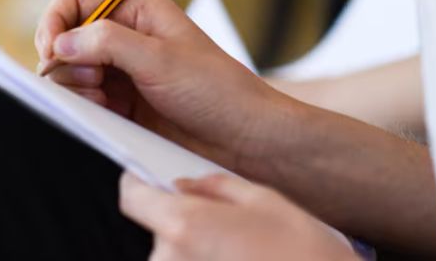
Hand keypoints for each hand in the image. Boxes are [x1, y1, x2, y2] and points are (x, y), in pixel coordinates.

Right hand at [35, 0, 298, 168]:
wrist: (243, 136)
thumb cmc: (215, 89)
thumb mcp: (160, 59)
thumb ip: (106, 43)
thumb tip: (60, 42)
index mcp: (138, 10)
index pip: (75, 1)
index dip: (55, 23)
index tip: (51, 52)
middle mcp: (126, 36)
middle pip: (65, 38)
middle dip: (66, 62)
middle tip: (94, 82)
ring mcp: (122, 70)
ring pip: (70, 72)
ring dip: (75, 87)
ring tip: (104, 102)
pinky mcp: (122, 103)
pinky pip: (85, 99)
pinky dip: (85, 107)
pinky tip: (108, 115)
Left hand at [120, 172, 360, 260]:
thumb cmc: (302, 253)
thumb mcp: (264, 200)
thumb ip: (215, 186)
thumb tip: (184, 184)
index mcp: (185, 225)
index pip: (132, 197)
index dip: (139, 185)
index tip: (148, 181)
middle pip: (159, 229)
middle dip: (184, 223)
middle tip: (226, 226)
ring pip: (174, 256)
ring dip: (195, 251)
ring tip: (239, 252)